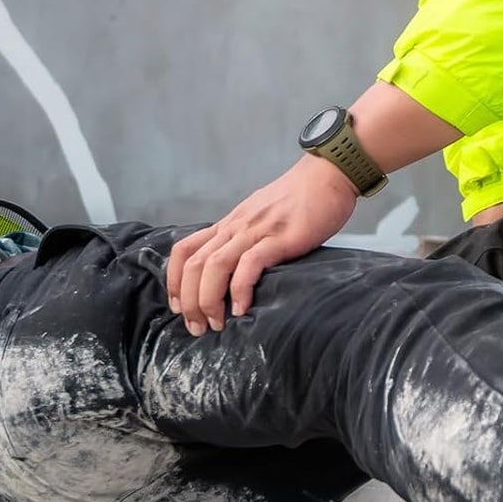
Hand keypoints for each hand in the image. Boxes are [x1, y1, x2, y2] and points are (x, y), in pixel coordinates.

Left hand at [168, 156, 357, 333]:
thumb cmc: (302, 198)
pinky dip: (240, 289)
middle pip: (194, 264)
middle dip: (188, 301)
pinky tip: (243, 309)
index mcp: (230, 223)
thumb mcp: (263, 215)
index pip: (185, 250)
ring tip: (216, 324)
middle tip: (196, 327)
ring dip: (208, 300)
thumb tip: (239, 267)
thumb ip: (248, 237)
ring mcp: (256, 231)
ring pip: (214, 265)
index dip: (174, 281)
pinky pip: (250, 263)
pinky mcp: (281, 238)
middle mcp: (236, 226)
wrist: (328, 174)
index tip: (178, 306)